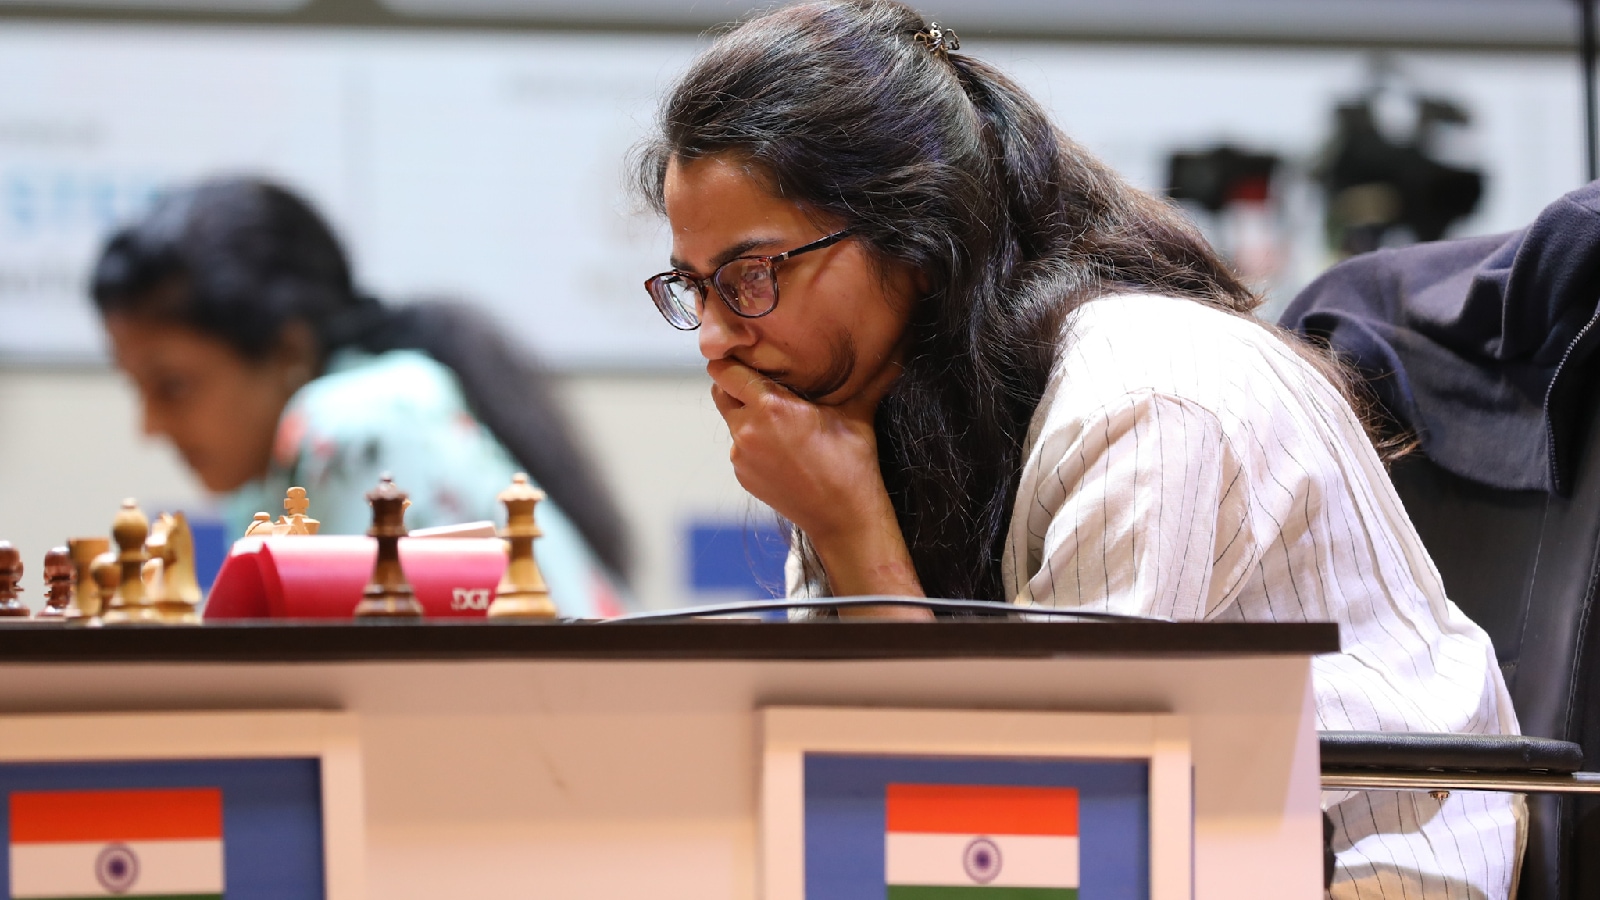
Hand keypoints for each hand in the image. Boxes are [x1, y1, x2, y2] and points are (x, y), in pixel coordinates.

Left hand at [707, 358, 926, 604]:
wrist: (843, 517)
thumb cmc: (852, 464)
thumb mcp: (858, 413)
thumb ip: (868, 376)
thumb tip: (899, 347)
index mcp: (770, 406)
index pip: (725, 371)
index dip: (731, 362)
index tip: (745, 359)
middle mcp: (748, 429)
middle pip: (720, 393)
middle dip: (735, 387)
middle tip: (761, 386)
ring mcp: (741, 456)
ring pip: (731, 422)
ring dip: (746, 416)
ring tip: (780, 422)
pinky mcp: (742, 475)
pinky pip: (739, 448)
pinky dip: (753, 443)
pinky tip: (782, 449)